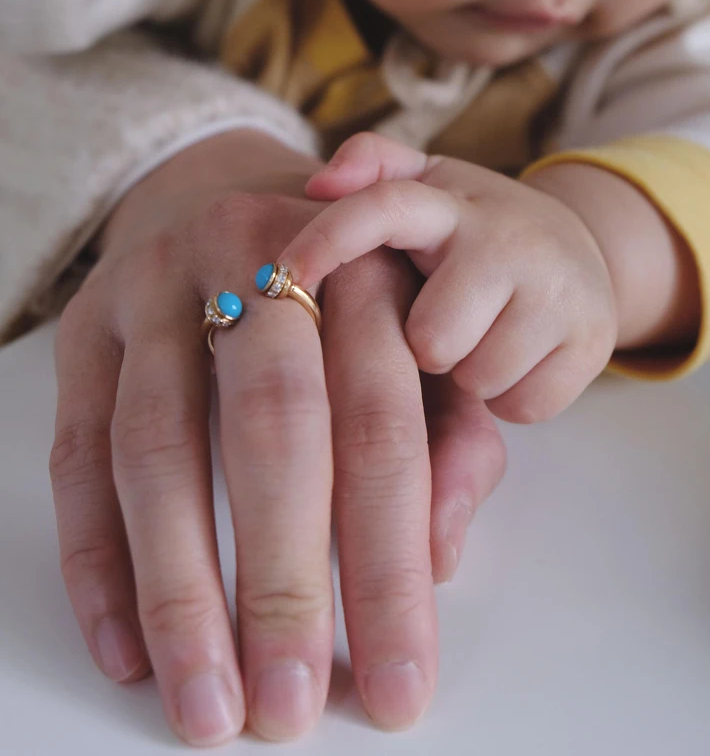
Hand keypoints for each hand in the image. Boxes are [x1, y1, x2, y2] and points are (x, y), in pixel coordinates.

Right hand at [49, 129, 505, 745]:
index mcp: (360, 267)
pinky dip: (96, 556)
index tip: (398, 682)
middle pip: (272, 429)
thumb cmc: (342, 287)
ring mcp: (157, 287)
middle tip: (289, 709)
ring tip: (205, 706)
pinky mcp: (87, 324)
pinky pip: (78, 449)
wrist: (224, 185)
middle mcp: (257, 261)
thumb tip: (441, 558)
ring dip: (178, 588)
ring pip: (158, 445)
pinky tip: (125, 646)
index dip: (389, 560)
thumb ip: (450, 434)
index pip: (381, 424)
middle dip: (282, 580)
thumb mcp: (418, 333)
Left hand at [284, 133, 618, 423]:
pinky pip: (522, 404)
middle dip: (428, 345)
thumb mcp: (430, 186)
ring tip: (482, 339)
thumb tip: (318, 181)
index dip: (327, 241)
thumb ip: (373, 166)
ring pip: (478, 378)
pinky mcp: (593, 343)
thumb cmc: (476, 231)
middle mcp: (509, 239)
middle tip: (442, 326)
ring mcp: (559, 291)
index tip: (279, 279)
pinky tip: (518, 359)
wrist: (584, 253)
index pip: (382, 208)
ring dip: (471, 373)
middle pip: (431, 338)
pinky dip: (513, 395)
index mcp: (453, 203)